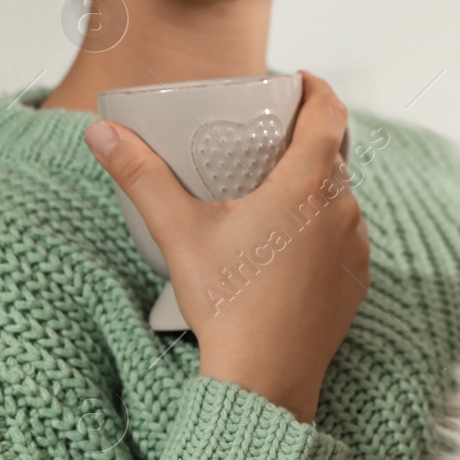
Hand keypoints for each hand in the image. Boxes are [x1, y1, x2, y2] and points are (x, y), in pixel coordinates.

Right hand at [84, 70, 369, 422]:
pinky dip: (325, 223)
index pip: (330, 112)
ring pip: (342, 195)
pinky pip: (346, 233)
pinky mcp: (358, 277)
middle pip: (336, 152)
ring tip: (278, 184)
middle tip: (270, 135)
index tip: (295, 82)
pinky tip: (295, 235)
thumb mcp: (179, 232)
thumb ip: (141, 176)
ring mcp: (356, 245)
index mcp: (308, 184)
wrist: (267, 377)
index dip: (315, 89)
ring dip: (317, 182)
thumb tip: (101, 132)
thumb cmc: (227, 302)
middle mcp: (342, 208)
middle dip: (308, 136)